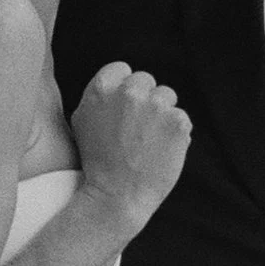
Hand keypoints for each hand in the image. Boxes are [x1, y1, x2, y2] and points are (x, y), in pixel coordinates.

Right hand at [72, 61, 190, 228]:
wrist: (117, 195)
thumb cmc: (98, 161)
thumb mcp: (83, 121)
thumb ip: (99, 96)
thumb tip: (116, 83)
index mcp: (103, 88)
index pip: (123, 69)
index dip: (124, 88)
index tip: (125, 108)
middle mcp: (130, 92)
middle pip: (146, 80)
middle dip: (144, 100)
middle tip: (137, 129)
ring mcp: (156, 106)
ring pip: (167, 96)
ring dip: (162, 114)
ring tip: (149, 141)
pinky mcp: (177, 122)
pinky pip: (181, 118)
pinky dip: (176, 133)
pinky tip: (161, 150)